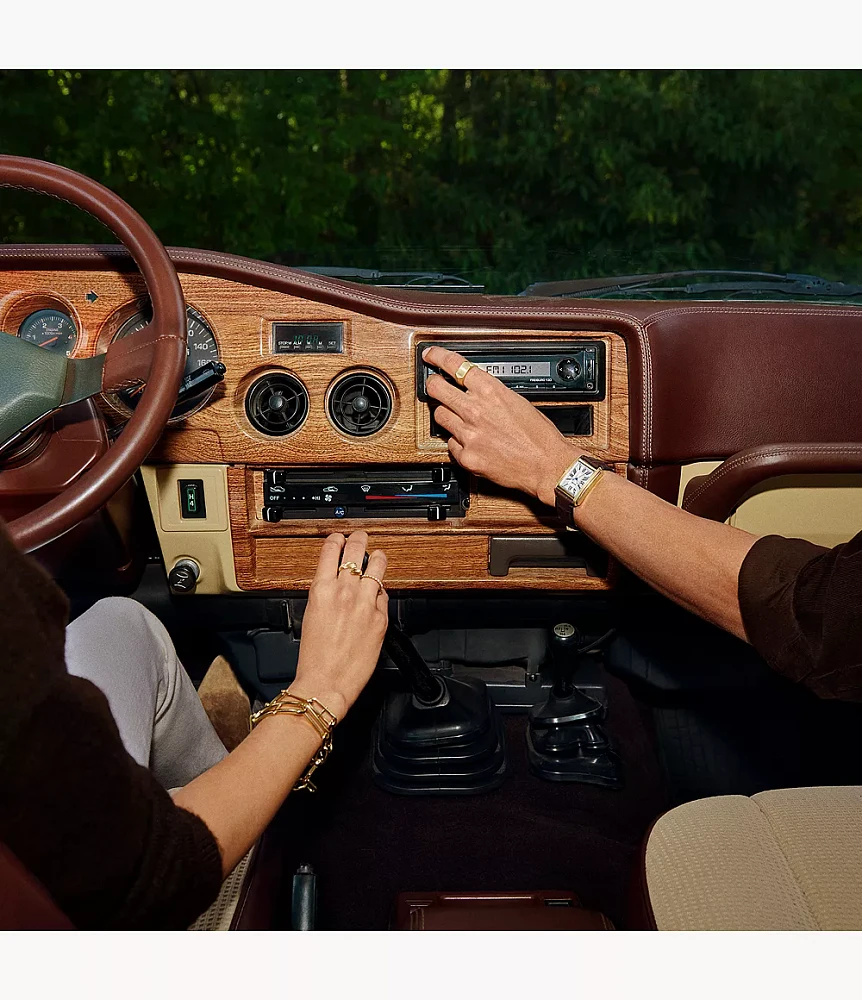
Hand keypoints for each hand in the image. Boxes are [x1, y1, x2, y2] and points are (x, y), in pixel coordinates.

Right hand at [290, 531, 387, 719]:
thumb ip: (325, 594)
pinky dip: (380, 591)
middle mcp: (344, 592)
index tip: (340, 538)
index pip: (331, 550)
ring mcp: (365, 603)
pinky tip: (378, 591)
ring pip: (377, 567)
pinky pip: (384, 595)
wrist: (326, 682)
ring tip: (378, 556)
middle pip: (355, 551)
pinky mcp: (381, 618)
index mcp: (321, 589)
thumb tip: (336, 582)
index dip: (337, 540)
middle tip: (360, 536)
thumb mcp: (311, 615)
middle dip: (358, 539)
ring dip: (376, 558)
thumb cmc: (314, 656)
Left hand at [423, 346, 581, 506]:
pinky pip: (450, 443)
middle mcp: (475, 410)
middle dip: (432, 384)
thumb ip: (492, 393)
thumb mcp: (517, 401)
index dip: (438, 357)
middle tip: (433, 384)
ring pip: (439, 416)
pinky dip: (458, 441)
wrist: (547, 466)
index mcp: (490, 391)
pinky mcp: (466, 456)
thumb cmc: (539, 436)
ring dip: (446, 414)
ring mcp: (468, 434)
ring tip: (459, 418)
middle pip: (437, 389)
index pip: (454, 365)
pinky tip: (471, 441)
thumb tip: (475, 388)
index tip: (430, 355)